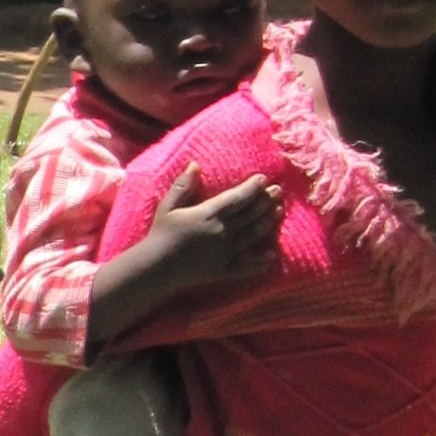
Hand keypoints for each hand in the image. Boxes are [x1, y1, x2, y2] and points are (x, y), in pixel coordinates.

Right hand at [141, 165, 281, 291]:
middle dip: (266, 200)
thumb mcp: (168, 205)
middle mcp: (221, 232)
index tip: (263, 178)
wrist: (156, 267)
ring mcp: (225, 252)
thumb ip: (183, 186)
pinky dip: (261, 261)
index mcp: (208, 214)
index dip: (252, 187)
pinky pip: (247, 266)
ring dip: (268, 221)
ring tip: (279, 210)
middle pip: (250, 214)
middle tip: (278, 190)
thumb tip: (195, 164)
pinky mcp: (224, 270)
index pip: (237, 198)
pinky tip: (272, 254)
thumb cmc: (160, 233)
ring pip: (253, 234)